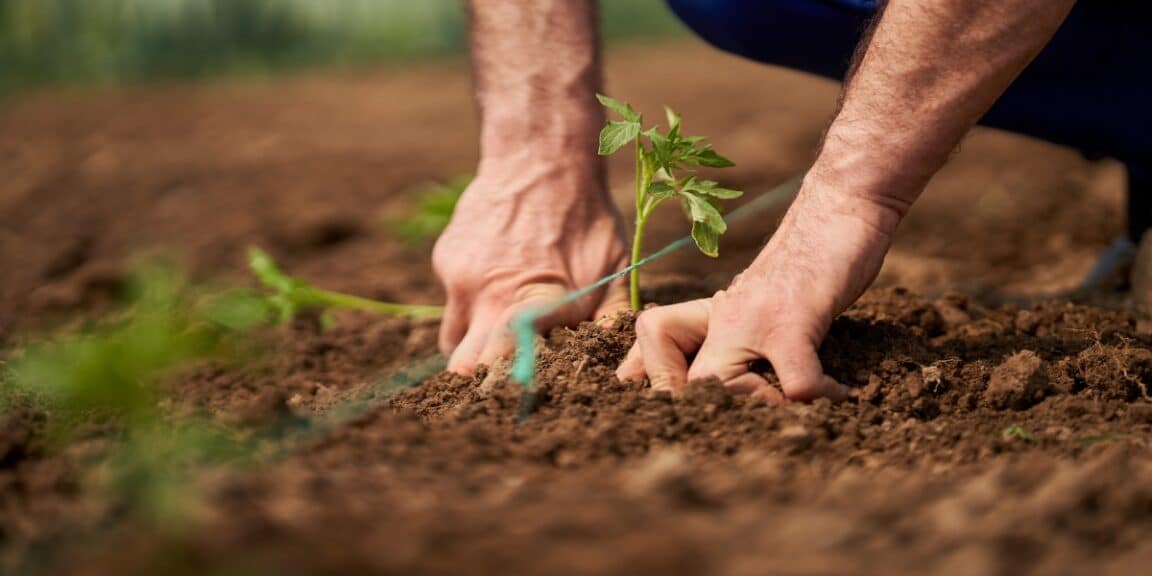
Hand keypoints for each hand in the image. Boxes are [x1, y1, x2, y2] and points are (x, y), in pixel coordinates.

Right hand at [433, 158, 629, 373]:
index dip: (506, 387)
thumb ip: (612, 316)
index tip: (513, 397)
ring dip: (472, 345)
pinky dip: (472, 301)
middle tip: (498, 383)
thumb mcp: (614, 266)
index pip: (507, 366)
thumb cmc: (587, 216)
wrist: (540, 155)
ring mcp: (462, 280)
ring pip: (454, 339)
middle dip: (480, 378)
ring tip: (499, 334)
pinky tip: (497, 277)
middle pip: (465, 365)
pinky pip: (454, 300)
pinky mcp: (447, 261)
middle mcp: (491, 298)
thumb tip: (623, 364)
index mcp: (536, 306)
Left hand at [616, 181, 897, 401]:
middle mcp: (723, 319)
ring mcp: (753, 319)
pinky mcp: (793, 319)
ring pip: (719, 388)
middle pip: (678, 384)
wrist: (840, 205)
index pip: (654, 350)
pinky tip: (842, 394)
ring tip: (795, 411)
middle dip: (703, 416)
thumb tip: (736, 381)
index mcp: (713, 318)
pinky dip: (818, 397)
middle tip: (746, 428)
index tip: (677, 415)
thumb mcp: (762, 302)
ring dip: (759, 412)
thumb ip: (741, 338)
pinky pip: (795, 382)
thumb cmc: (810, 261)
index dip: (656, 385)